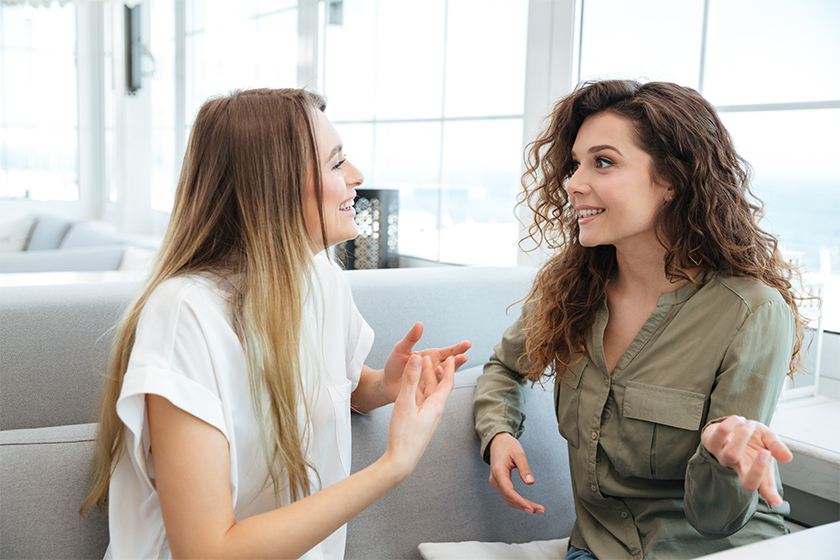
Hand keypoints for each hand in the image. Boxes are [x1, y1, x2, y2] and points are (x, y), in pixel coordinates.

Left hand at [383, 322, 469, 403]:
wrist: (386, 384)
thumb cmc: (395, 365)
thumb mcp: (401, 349)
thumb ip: (411, 338)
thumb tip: (419, 324)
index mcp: (432, 357)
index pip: (448, 352)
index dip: (458, 348)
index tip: (467, 344)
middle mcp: (434, 369)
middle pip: (450, 364)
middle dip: (458, 360)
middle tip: (465, 356)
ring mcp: (431, 381)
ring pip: (444, 377)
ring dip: (449, 373)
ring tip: (453, 367)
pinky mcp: (426, 392)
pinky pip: (434, 389)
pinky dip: (438, 386)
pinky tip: (439, 381)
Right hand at [384, 354, 455, 478]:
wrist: (401, 461)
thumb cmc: (403, 435)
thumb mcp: (405, 403)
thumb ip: (410, 380)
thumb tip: (416, 359)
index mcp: (436, 406)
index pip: (447, 383)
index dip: (449, 368)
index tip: (450, 357)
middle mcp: (435, 412)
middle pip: (437, 387)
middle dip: (434, 371)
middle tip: (430, 358)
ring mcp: (428, 419)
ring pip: (429, 395)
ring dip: (426, 381)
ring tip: (421, 369)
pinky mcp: (420, 425)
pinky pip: (422, 403)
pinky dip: (419, 392)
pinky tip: (413, 391)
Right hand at [488, 432, 544, 513]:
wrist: (498, 441)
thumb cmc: (508, 446)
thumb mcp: (519, 454)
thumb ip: (524, 468)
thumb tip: (530, 483)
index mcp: (498, 472)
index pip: (509, 491)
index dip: (520, 501)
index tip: (531, 509)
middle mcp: (495, 479)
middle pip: (510, 498)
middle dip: (525, 506)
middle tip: (541, 510)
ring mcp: (496, 482)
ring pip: (509, 499)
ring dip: (523, 506)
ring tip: (538, 509)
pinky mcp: (500, 483)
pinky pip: (508, 495)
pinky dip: (518, 501)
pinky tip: (528, 504)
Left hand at [701, 415, 792, 505]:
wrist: (731, 424)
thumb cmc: (751, 436)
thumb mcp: (768, 439)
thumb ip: (777, 448)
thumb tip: (787, 457)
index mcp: (754, 470)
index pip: (763, 488)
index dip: (770, 495)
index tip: (777, 501)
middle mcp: (738, 467)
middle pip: (747, 482)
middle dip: (758, 469)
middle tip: (766, 452)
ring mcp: (723, 457)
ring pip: (731, 455)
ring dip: (744, 436)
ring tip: (750, 424)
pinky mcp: (710, 443)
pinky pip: (720, 434)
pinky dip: (732, 424)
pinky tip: (739, 420)